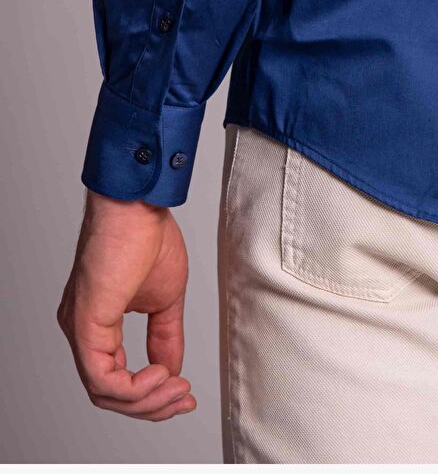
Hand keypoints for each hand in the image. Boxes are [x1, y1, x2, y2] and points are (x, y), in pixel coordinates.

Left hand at [57, 190, 195, 420]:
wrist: (138, 206)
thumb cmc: (146, 236)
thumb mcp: (165, 300)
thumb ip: (166, 338)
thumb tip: (171, 369)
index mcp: (98, 324)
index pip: (117, 378)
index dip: (152, 395)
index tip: (185, 393)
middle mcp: (83, 330)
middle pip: (109, 394)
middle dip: (152, 405)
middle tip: (184, 397)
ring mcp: (80, 328)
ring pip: (104, 392)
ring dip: (147, 399)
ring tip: (176, 385)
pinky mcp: (85, 323)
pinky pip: (102, 378)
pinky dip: (135, 387)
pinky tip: (160, 374)